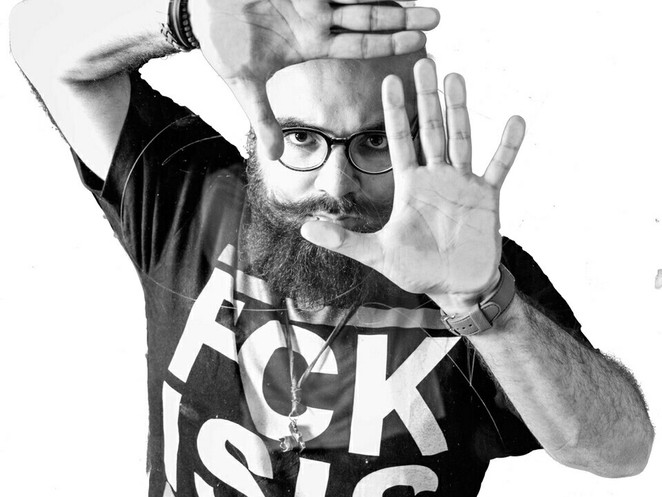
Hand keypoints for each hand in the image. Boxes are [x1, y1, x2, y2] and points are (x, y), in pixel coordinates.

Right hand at [189, 0, 438, 158]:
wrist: (197, 9)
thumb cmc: (221, 42)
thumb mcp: (245, 84)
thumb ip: (264, 119)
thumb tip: (275, 159)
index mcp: (311, 44)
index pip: (359, 46)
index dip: (388, 46)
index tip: (419, 48)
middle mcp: (317, 19)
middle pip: (369, 19)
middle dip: (402, 18)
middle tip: (438, 19)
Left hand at [301, 59, 524, 311]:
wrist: (455, 288)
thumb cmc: (416, 271)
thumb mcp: (377, 254)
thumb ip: (344, 241)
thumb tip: (305, 230)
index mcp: (410, 186)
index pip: (400, 140)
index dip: (395, 111)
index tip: (391, 80)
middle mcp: (436, 178)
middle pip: (432, 130)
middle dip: (428, 97)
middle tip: (426, 61)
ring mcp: (463, 184)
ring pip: (461, 138)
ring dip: (460, 109)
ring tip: (457, 77)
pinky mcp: (487, 197)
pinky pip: (499, 166)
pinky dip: (508, 146)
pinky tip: (516, 120)